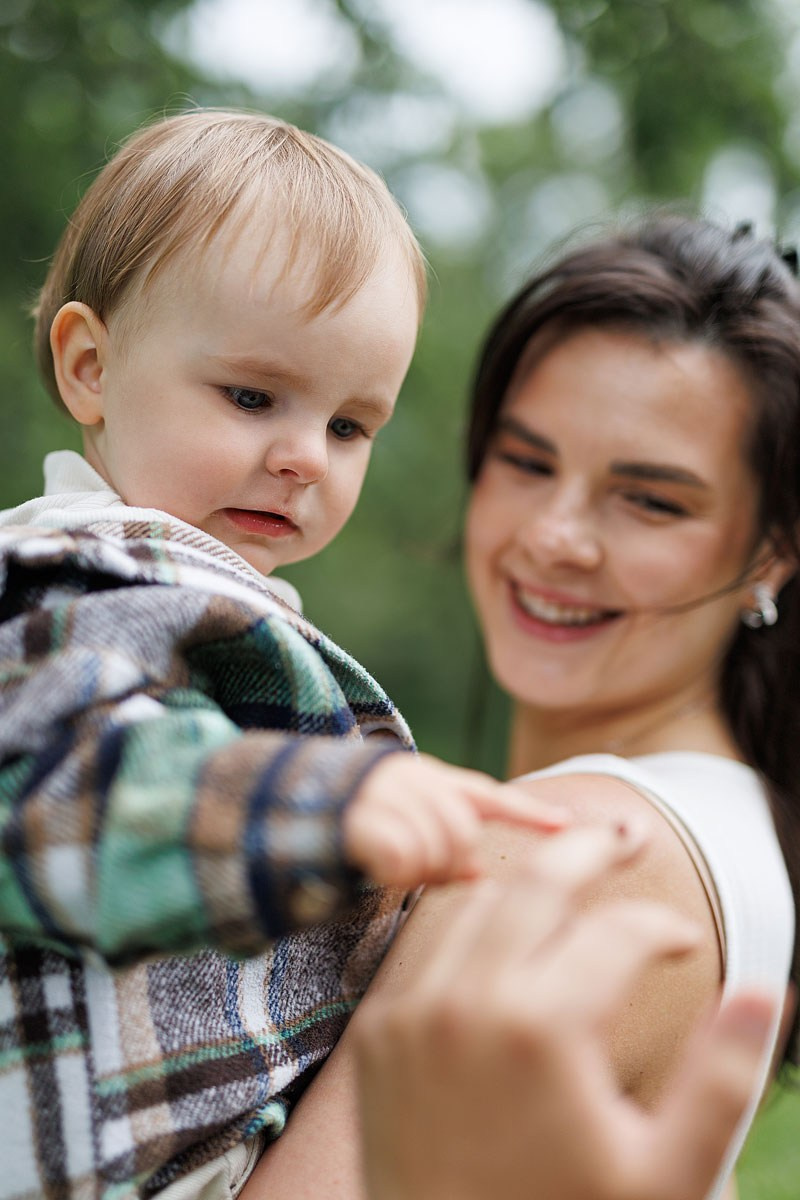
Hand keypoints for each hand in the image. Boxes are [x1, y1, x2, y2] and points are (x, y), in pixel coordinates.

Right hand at [342, 751, 567, 887]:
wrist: (275, 808)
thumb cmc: (346, 828)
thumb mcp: (399, 823)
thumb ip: (440, 840)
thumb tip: (478, 874)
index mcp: (425, 778)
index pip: (486, 795)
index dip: (528, 812)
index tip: (567, 826)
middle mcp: (408, 778)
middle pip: (464, 831)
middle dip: (453, 862)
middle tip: (428, 875)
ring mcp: (382, 794)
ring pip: (437, 846)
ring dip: (422, 872)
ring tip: (396, 872)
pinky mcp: (356, 818)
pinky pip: (402, 858)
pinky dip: (397, 873)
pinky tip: (378, 870)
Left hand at [353, 823, 779, 1199]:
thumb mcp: (665, 1174)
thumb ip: (721, 1080)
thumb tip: (769, 991)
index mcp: (545, 1030)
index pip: (621, 932)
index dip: (664, 926)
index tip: (683, 938)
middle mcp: (469, 1004)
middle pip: (539, 880)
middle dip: (591, 847)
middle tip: (626, 834)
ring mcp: (413, 1012)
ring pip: (478, 900)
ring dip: (528, 879)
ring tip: (571, 870)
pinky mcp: (377, 1032)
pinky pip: (428, 947)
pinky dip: (471, 927)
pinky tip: (504, 930)